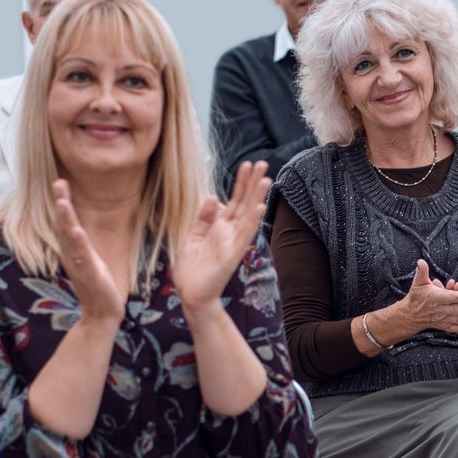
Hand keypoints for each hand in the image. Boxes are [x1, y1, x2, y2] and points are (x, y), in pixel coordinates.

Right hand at [51, 178, 128, 322]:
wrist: (100, 313)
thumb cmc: (96, 284)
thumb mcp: (88, 258)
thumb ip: (81, 243)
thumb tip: (77, 226)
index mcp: (72, 249)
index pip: (64, 221)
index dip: (62, 201)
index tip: (60, 181)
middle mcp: (71, 255)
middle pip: (63, 225)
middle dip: (61, 203)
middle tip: (58, 182)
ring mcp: (79, 264)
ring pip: (70, 238)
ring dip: (66, 220)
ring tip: (62, 201)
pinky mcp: (90, 274)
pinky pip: (83, 257)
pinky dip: (79, 243)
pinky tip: (77, 231)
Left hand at [174, 160, 270, 313]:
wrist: (191, 294)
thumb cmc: (192, 269)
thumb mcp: (193, 237)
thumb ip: (204, 217)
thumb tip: (213, 196)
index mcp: (221, 228)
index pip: (235, 200)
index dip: (241, 182)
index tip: (247, 165)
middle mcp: (230, 233)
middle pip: (244, 203)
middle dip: (252, 183)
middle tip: (262, 163)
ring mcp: (233, 243)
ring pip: (248, 216)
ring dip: (257, 198)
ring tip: (266, 179)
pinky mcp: (232, 255)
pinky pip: (244, 236)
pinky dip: (252, 221)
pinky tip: (259, 207)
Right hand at [395, 259, 457, 335]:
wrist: (411, 315)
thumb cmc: (416, 296)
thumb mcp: (418, 283)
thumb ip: (422, 272)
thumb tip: (420, 261)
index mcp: (434, 298)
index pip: (445, 297)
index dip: (455, 296)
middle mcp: (439, 310)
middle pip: (454, 309)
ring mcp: (443, 319)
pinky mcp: (446, 325)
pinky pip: (457, 328)